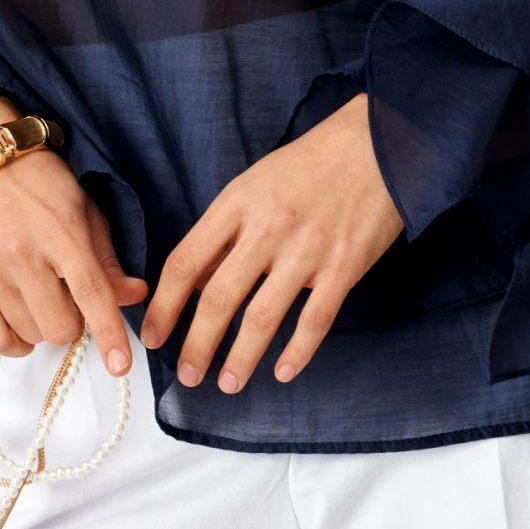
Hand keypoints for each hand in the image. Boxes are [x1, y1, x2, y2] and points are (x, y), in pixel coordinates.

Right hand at [0, 95, 148, 374]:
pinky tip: (24, 325)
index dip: (109, 334)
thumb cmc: (40, 184)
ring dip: (45, 326)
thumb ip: (108, 259)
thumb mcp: (85, 210)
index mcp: (61, 232)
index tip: (121, 365)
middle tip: (70, 298)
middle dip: (76, 323)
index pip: (91, 293)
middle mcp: (23, 256)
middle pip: (61, 327)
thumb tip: (134, 296)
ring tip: (43, 297)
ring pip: (32, 336)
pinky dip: (15, 343)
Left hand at [138, 94, 402, 392]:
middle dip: (197, 345)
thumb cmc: (309, 164)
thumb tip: (200, 282)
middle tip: (186, 375)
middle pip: (218, 298)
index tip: (153, 335)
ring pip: (262, 318)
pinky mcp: (344, 267)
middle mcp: (267, 228)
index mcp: (237, 202)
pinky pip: (315, 321)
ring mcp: (307, 250)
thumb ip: (227, 231)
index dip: (164, 305)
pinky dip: (297, 352)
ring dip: (240, 358)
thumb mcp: (254, 183)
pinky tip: (282, 371)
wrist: (376, 145)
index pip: (186, 262)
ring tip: (228, 383)